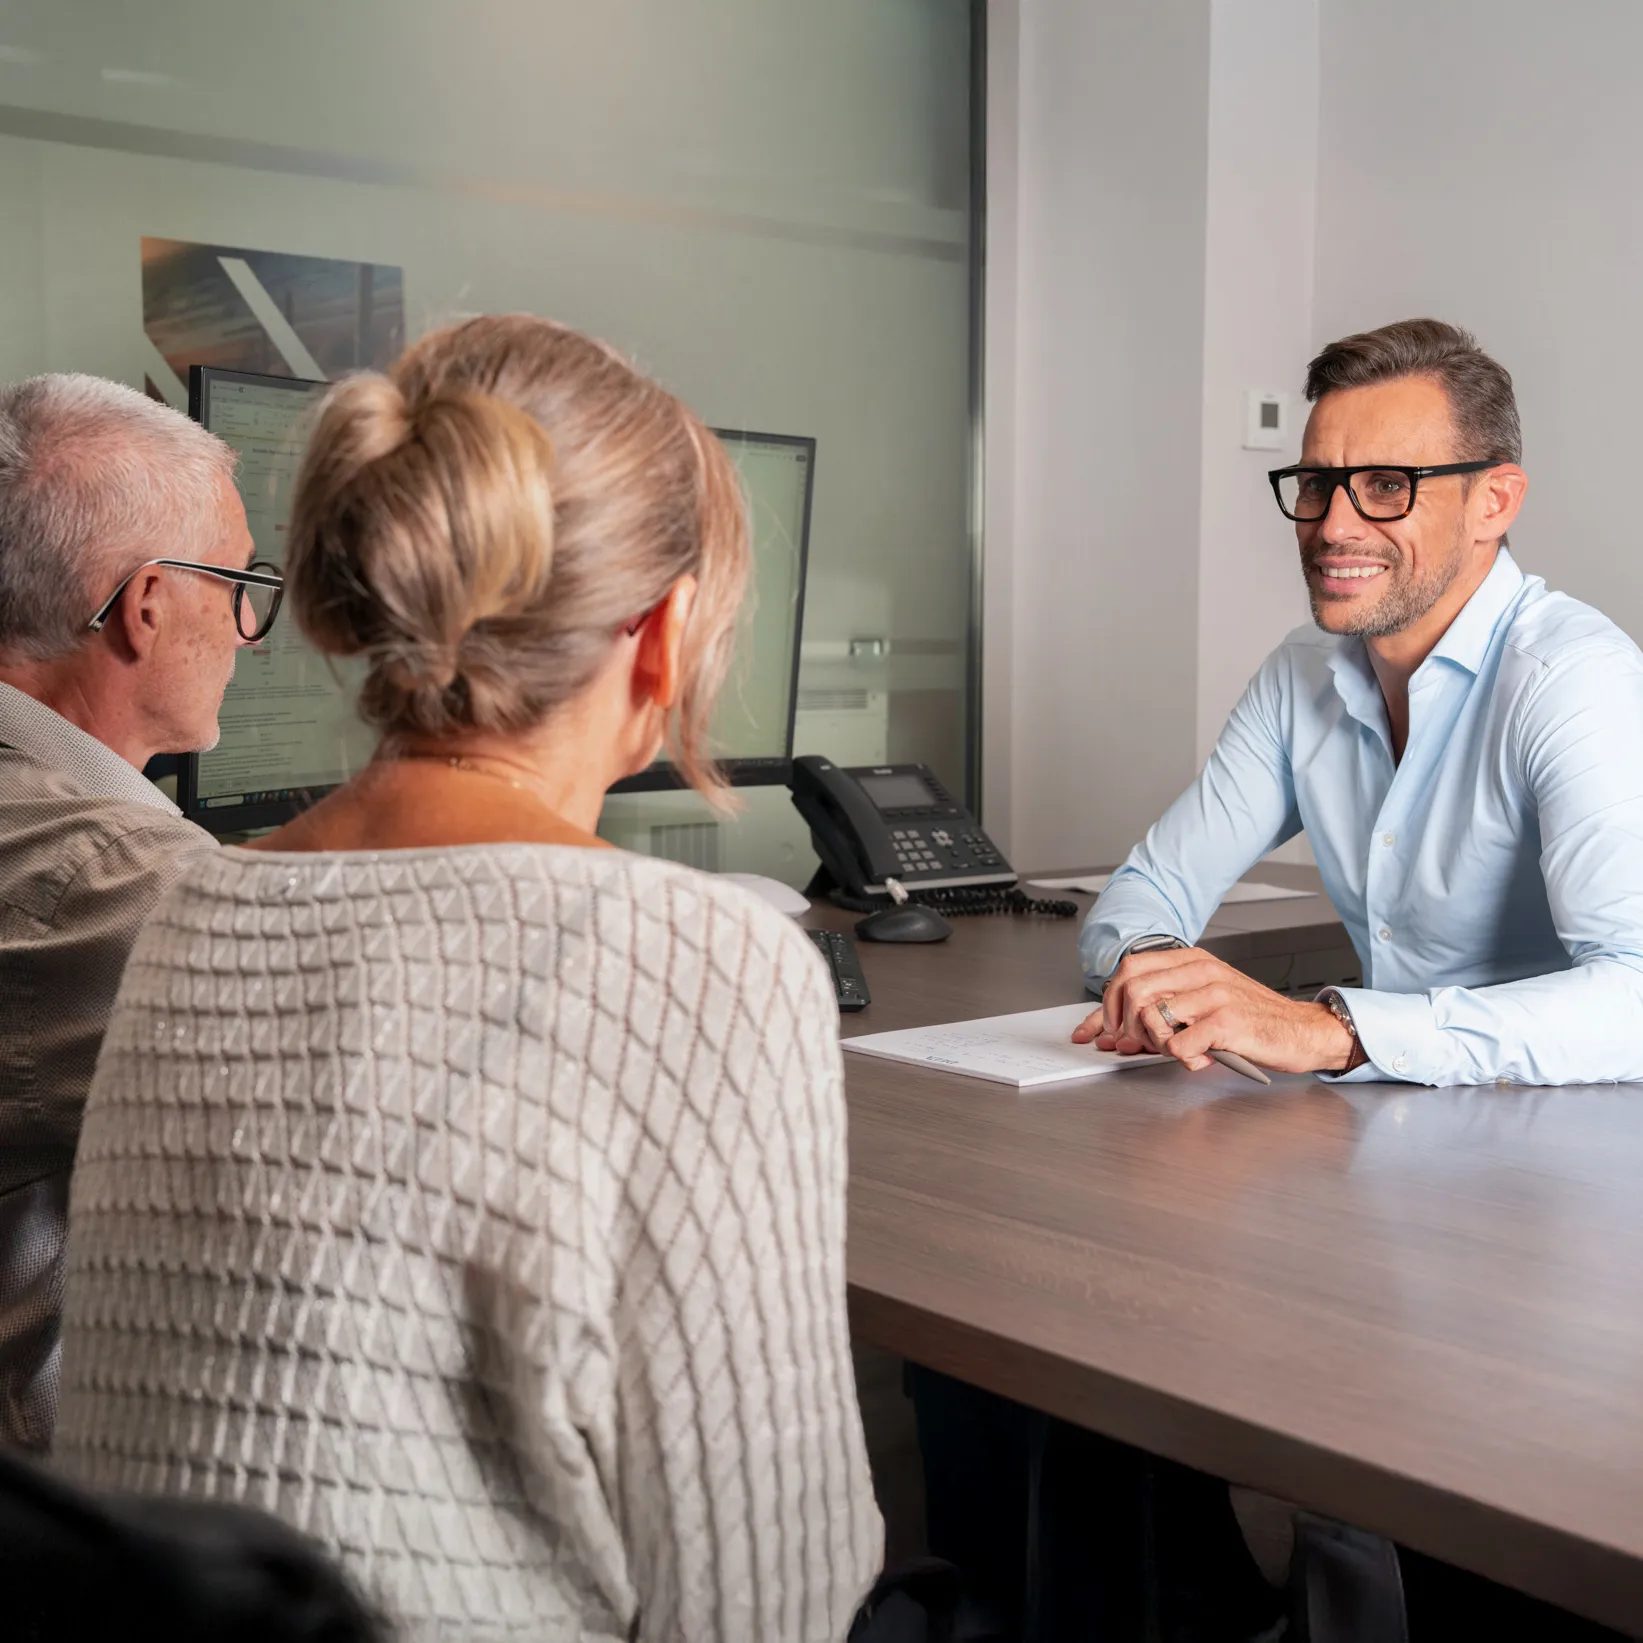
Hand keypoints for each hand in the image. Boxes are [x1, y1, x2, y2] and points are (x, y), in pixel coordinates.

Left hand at [1071, 946, 1356, 1073]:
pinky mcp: (1227, 1022)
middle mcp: (1201, 971)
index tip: (1092, 1030)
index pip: (1129, 970)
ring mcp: (1215, 994)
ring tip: (1173, 1051)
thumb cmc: (1252, 1018)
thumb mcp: (1203, 1002)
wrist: (1301, 1031)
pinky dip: (1181, 1059)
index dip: (1103, 1004)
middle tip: (1130, 1047)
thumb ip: (1161, 1010)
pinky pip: (1179, 1044)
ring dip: (1153, 1043)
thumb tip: (1110, 1033)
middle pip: (1133, 990)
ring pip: (1152, 1016)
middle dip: (1121, 1025)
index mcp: (1192, 961)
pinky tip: (1200, 1059)